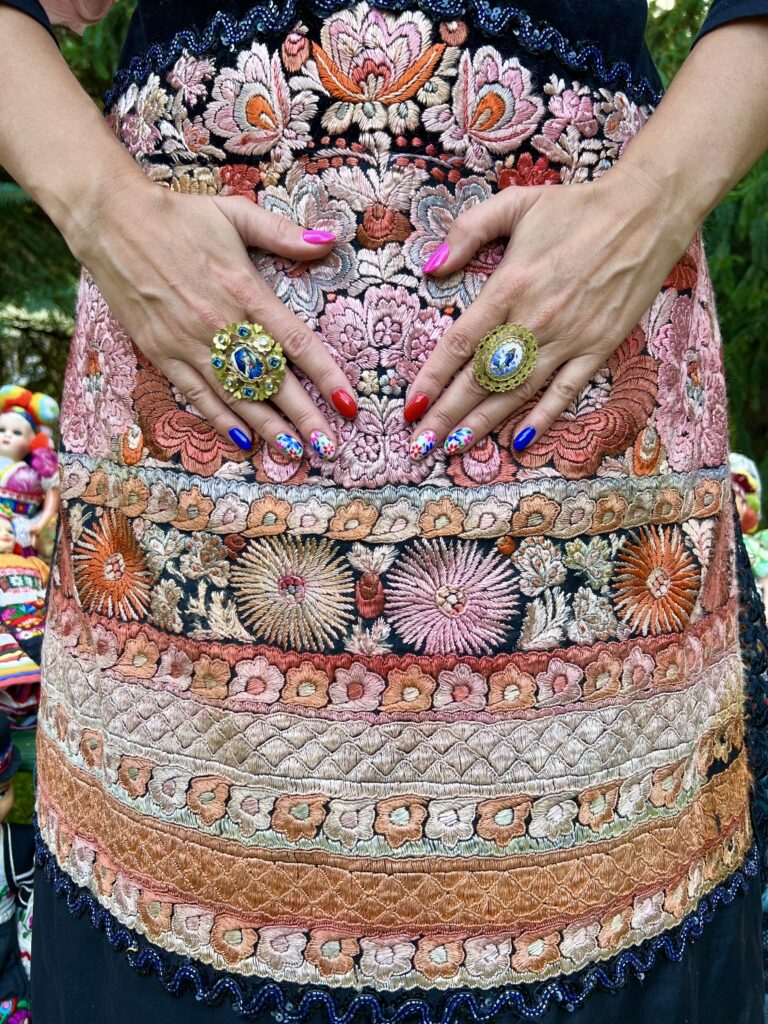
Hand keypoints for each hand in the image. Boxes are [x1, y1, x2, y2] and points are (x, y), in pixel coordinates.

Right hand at [68, 177, 356, 461]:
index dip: (326, 376)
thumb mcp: (236, 213)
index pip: (296, 342)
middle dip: (304, 417)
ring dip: (268, 428)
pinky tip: (243, 441)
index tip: (349, 403)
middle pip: (272, 381)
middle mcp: (221, 324)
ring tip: (296, 453)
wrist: (113, 222)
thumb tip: (331, 240)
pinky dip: (221, 420)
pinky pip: (198, 395)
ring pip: (237, 396)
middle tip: (329, 447)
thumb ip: (284, 233)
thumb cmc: (179, 217)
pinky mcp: (163, 353)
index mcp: (246, 291)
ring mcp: (190, 343)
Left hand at [405, 165, 694, 459]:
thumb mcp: (515, 204)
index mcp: (509, 286)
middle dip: (447, 415)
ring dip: (483, 424)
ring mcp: (568, 338)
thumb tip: (431, 267)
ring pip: (516, 392)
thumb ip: (468, 232)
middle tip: (420, 445)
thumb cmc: (576, 208)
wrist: (647, 213)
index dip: (431, 379)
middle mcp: (535, 320)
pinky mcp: (598, 348)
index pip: (459, 344)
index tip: (409, 405)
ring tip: (453, 449)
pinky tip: (519, 441)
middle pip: (481, 378)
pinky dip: (542, 418)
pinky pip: (564, 391)